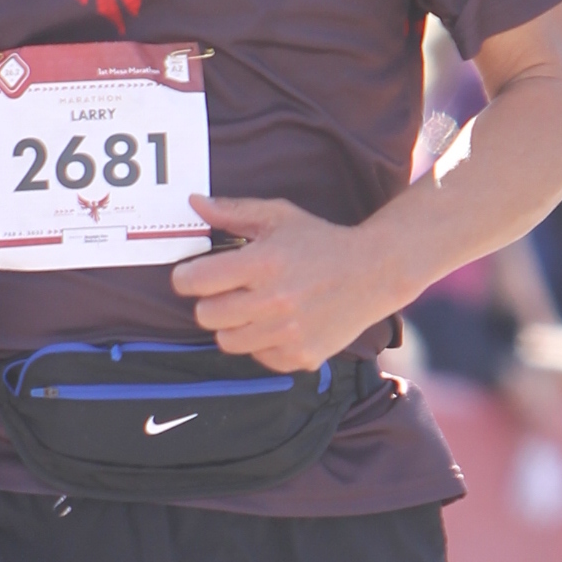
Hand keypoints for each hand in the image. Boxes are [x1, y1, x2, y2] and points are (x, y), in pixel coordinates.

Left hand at [169, 196, 390, 372]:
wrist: (374, 273)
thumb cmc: (321, 242)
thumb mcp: (279, 217)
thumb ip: (233, 212)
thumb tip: (194, 203)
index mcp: (263, 263)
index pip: (194, 281)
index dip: (187, 277)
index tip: (194, 275)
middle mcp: (274, 301)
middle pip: (205, 315)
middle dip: (211, 301)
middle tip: (230, 291)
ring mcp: (288, 333)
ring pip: (226, 341)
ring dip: (234, 325)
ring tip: (255, 307)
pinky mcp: (300, 356)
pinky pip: (257, 357)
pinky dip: (261, 343)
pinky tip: (279, 323)